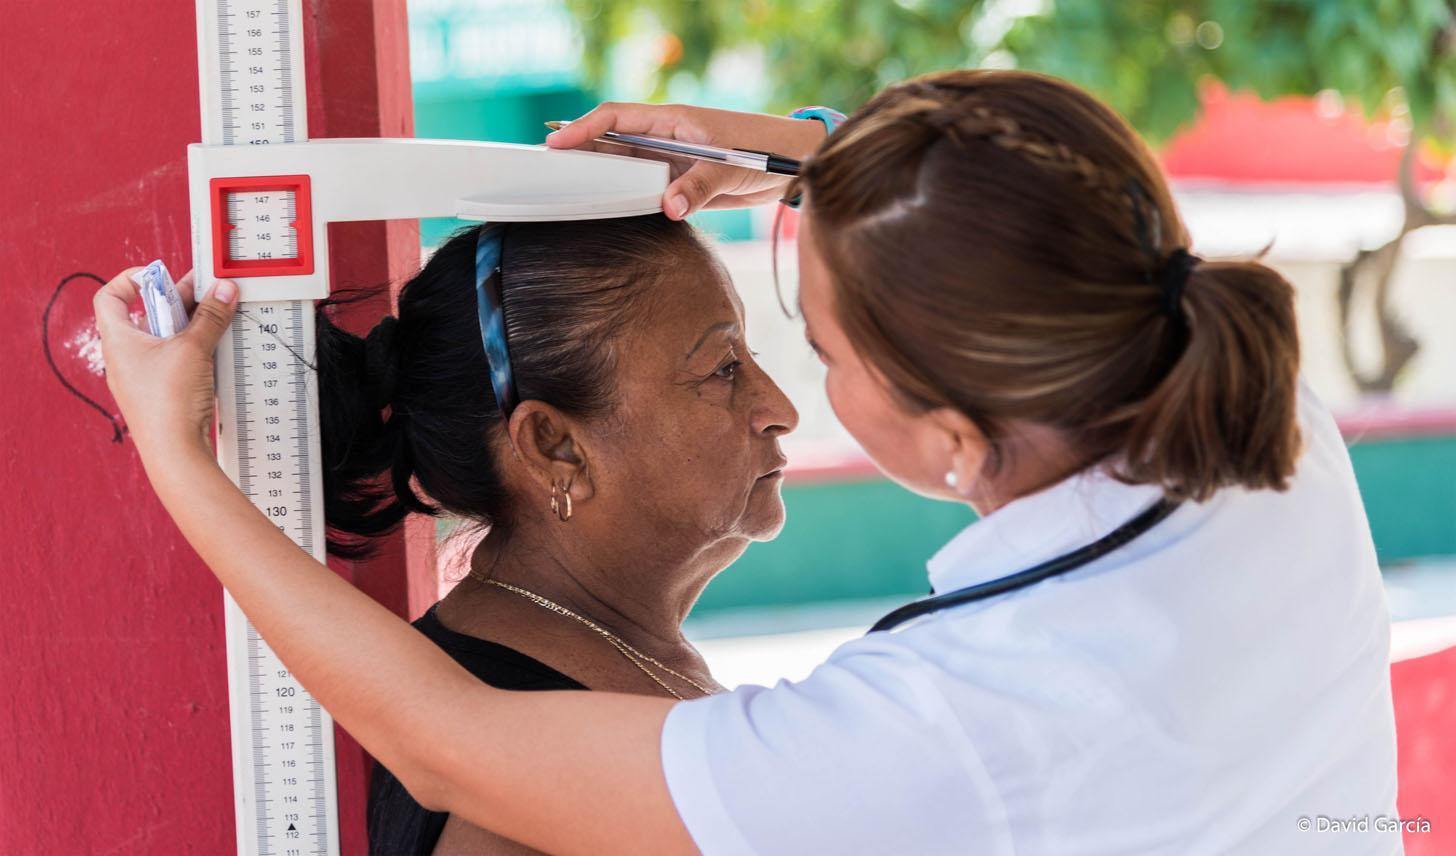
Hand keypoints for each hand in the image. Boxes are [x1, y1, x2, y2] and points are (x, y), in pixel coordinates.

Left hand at [93, 268, 238, 460]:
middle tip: (206, 293)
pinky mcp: (160, 393)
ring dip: (188, 327)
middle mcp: (124, 356)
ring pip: (163, 339)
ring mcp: (141, 376)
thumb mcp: (193, 348)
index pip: (111, 296)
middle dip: (176, 302)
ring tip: (215, 321)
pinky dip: (192, 350)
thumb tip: (223, 290)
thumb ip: (210, 316)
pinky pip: (173, 360)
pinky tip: (213, 351)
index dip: (132, 279)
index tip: (160, 275)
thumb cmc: (168, 402)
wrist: (174, 452)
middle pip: (146, 315)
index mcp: (118, 339)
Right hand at [545, 102, 826, 218]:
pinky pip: (642, 188)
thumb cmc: (766, 152)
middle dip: (580, 154)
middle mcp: (666, 137)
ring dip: (600, 179)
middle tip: (549, 174)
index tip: (556, 144)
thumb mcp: (732, 168)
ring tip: (568, 193)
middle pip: (611, 142)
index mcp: (673, 120)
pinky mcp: (679, 181)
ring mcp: (670, 160)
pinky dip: (623, 197)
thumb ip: (699, 185)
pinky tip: (607, 210)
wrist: (793, 167)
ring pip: (623, 167)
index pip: (616, 118)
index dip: (583, 128)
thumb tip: (666, 207)